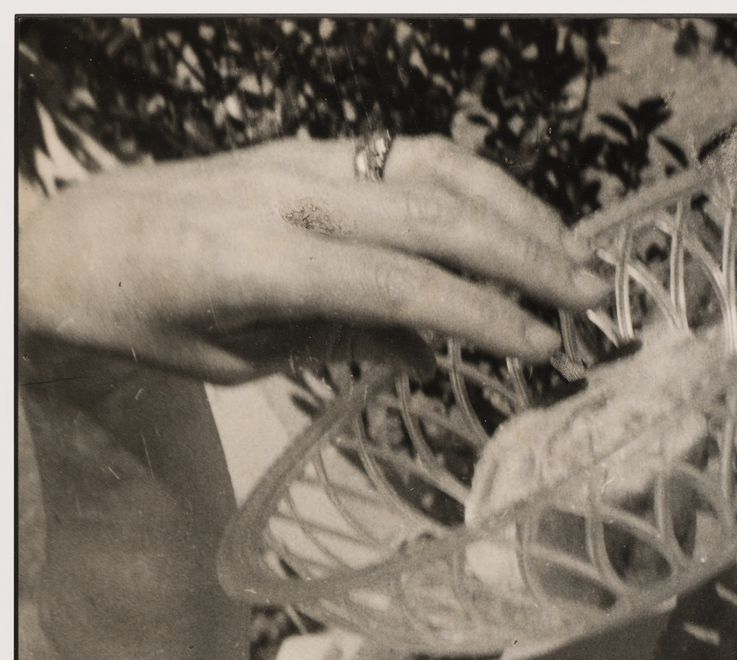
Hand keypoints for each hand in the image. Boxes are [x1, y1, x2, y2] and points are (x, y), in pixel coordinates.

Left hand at [19, 134, 609, 384]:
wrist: (72, 238)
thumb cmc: (144, 318)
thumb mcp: (238, 360)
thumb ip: (336, 343)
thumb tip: (428, 349)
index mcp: (262, 261)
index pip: (398, 283)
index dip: (480, 314)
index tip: (543, 347)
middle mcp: (290, 195)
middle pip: (431, 215)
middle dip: (522, 255)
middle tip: (590, 296)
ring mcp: (302, 160)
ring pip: (430, 168)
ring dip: (512, 208)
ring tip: (572, 253)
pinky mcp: (309, 148)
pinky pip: (406, 155)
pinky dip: (472, 183)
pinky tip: (514, 218)